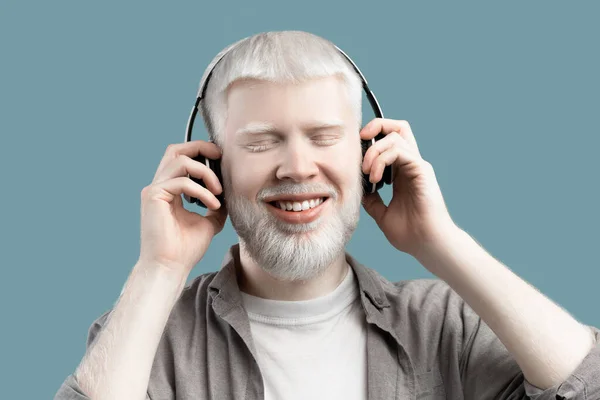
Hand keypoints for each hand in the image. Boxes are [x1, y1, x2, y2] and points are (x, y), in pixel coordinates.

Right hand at [138, 140, 226, 273]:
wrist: (170, 267)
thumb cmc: (186, 249)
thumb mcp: (209, 221)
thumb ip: (215, 203)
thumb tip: (230, 192)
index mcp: (170, 190)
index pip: (181, 158)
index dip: (201, 152)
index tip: (221, 159)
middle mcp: (159, 186)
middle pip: (175, 150)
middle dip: (200, 147)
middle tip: (220, 156)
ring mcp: (154, 190)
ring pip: (180, 161)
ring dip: (205, 173)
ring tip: (218, 191)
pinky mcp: (153, 196)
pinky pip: (182, 181)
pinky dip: (202, 191)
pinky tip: (213, 204)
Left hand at [360, 118, 456, 256]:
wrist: (426, 245)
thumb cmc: (410, 234)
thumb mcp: (382, 214)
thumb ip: (371, 200)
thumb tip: (358, 192)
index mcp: (401, 172)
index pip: (389, 139)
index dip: (371, 138)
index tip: (355, 155)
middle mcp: (410, 164)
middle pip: (397, 127)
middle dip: (375, 127)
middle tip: (360, 143)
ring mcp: (417, 165)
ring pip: (395, 135)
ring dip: (374, 151)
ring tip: (367, 173)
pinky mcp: (422, 170)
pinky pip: (400, 150)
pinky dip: (382, 159)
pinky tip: (376, 178)